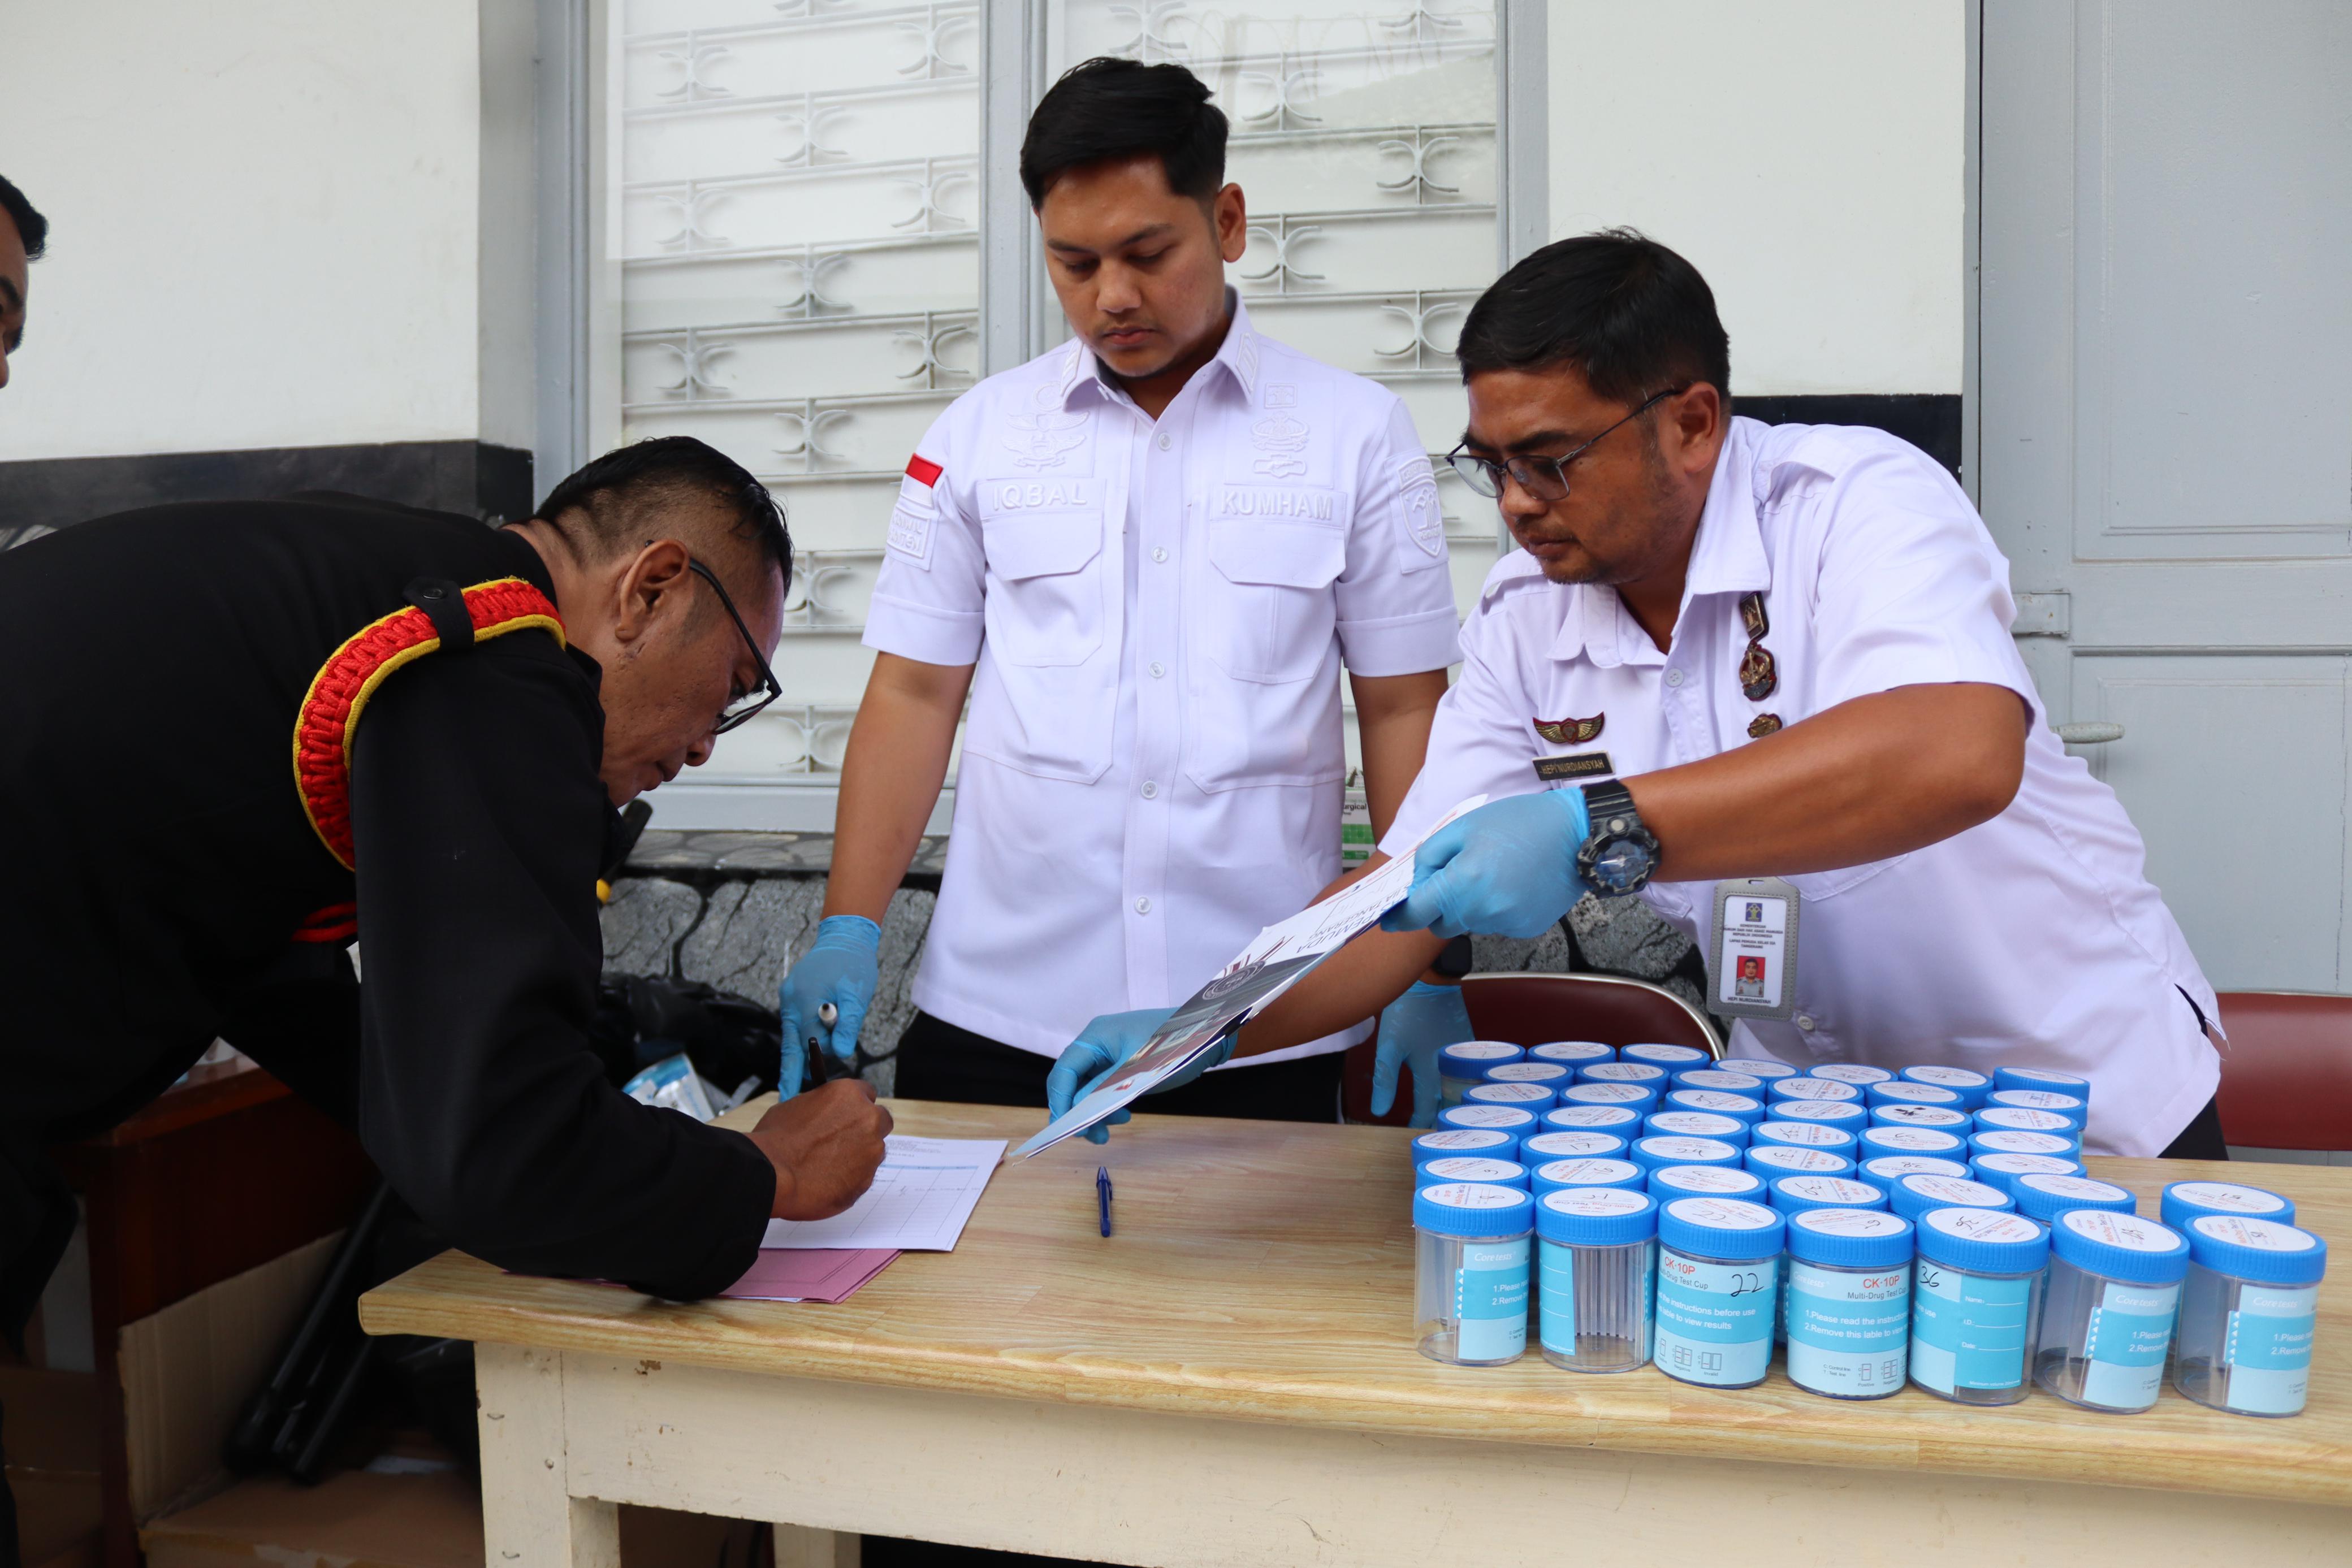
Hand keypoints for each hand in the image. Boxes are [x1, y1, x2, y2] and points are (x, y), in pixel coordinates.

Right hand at [748, 1078, 894, 1219]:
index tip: (847, 1114)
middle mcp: (868, 1120)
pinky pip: (863, 1177)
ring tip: (827, 1166)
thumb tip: (824, 1114)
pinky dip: (850, 1178)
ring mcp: (871, 1152)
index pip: (867, 1093)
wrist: (771, 1175)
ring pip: (874, 1151)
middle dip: (867, 1128)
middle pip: (880, 1121)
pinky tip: (826, 1182)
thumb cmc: (775, 1139)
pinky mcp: (866, 1181)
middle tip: (844, 1140)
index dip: (855, 1105)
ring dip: (858, 1155)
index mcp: (849, 1095)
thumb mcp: (796, 1106)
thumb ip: (821, 1107)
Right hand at [777, 915, 880, 1097]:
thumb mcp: (857, 995)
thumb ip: (848, 1024)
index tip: (804, 1087)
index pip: (807, 1041)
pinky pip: (795, 1022)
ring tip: (799, 1079)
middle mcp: (790, 1000)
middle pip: (792, 1042)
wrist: (845, 937)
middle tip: (786, 1097)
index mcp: (805, 1000)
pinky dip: (801, 1037)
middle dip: (791, 1070)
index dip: (814, 1062)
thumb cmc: (854, 965)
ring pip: (792, 1033)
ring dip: (802, 1051)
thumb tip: (840, 1053)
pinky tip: (806, 1054)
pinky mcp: (791, 995)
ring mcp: (788, 997)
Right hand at [1044, 1006, 1213, 1145]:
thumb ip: (1102, 1089)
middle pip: (1073, 1081)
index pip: (1064, 1071)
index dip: (1060, 1101)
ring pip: (1088, 1088)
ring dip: (1094, 1112)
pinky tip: (1124, 1115)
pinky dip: (1108, 1104)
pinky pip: (1104, 1087)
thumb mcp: (1137, 1072)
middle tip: (1091, 1137)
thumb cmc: (1176, 1046)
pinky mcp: (1122, 1063)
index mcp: (1095, 1036)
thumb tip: (1074, 1110)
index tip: (1066, 1129)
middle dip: (1078, 1111)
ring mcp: (1110, 1052)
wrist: (1211, 1034)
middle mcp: (1097, 1042)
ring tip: (1109, 1132)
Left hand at [1372, 980, 1471, 1127]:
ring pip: (1462, 1089)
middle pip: (1450, 1103)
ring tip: (1445, 1114)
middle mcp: (1452, 1067)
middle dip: (1442, 1117)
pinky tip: (1456, 1087)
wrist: (1431, 980)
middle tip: (1434, 1130)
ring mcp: (1465, 1055)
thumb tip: (1380, 1112)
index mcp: (1431, 1071)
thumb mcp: (1389, 1046)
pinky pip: (1469, 1073)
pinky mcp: (1470, 1044)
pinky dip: (1462, 1085)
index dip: (1419, 1122)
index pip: (1427, 1107)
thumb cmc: (1407, 1012)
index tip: (1413, 1131)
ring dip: (1453, 1103)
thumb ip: (1385, 1079)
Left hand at [1381, 789, 1593, 939]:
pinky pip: (1495, 925)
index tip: (1389, 920)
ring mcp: (1506, 923)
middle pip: (1441, 924)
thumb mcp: (1464, 826)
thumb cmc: (1519, 823)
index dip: (1400, 917)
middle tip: (1457, 875)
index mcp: (1463, 882)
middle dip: (1439, 906)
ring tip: (1493, 873)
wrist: (1575, 834)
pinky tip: (1512, 884)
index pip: (1417, 913)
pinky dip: (1495, 910)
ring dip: (1470, 906)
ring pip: (1469, 924)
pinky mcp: (1525, 929)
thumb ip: (1430, 857)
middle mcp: (1483, 910)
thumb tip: (1415, 885)